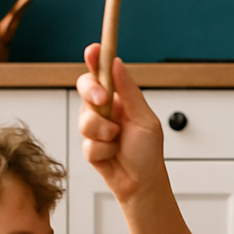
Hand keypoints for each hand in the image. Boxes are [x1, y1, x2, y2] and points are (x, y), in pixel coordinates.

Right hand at [77, 44, 163, 201]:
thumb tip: (117, 64)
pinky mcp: (88, 146)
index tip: (93, 49)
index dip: (95, 59)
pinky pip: (87, 143)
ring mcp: (95, 128)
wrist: (142, 184)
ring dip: (104, 132)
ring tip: (118, 141)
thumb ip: (129, 92)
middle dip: (92, 94)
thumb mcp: (145, 119)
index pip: (103, 73)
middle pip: (85, 89)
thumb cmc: (148, 153)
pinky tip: (113, 155)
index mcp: (120, 98)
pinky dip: (103, 150)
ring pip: (85, 119)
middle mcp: (104, 110)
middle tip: (103, 102)